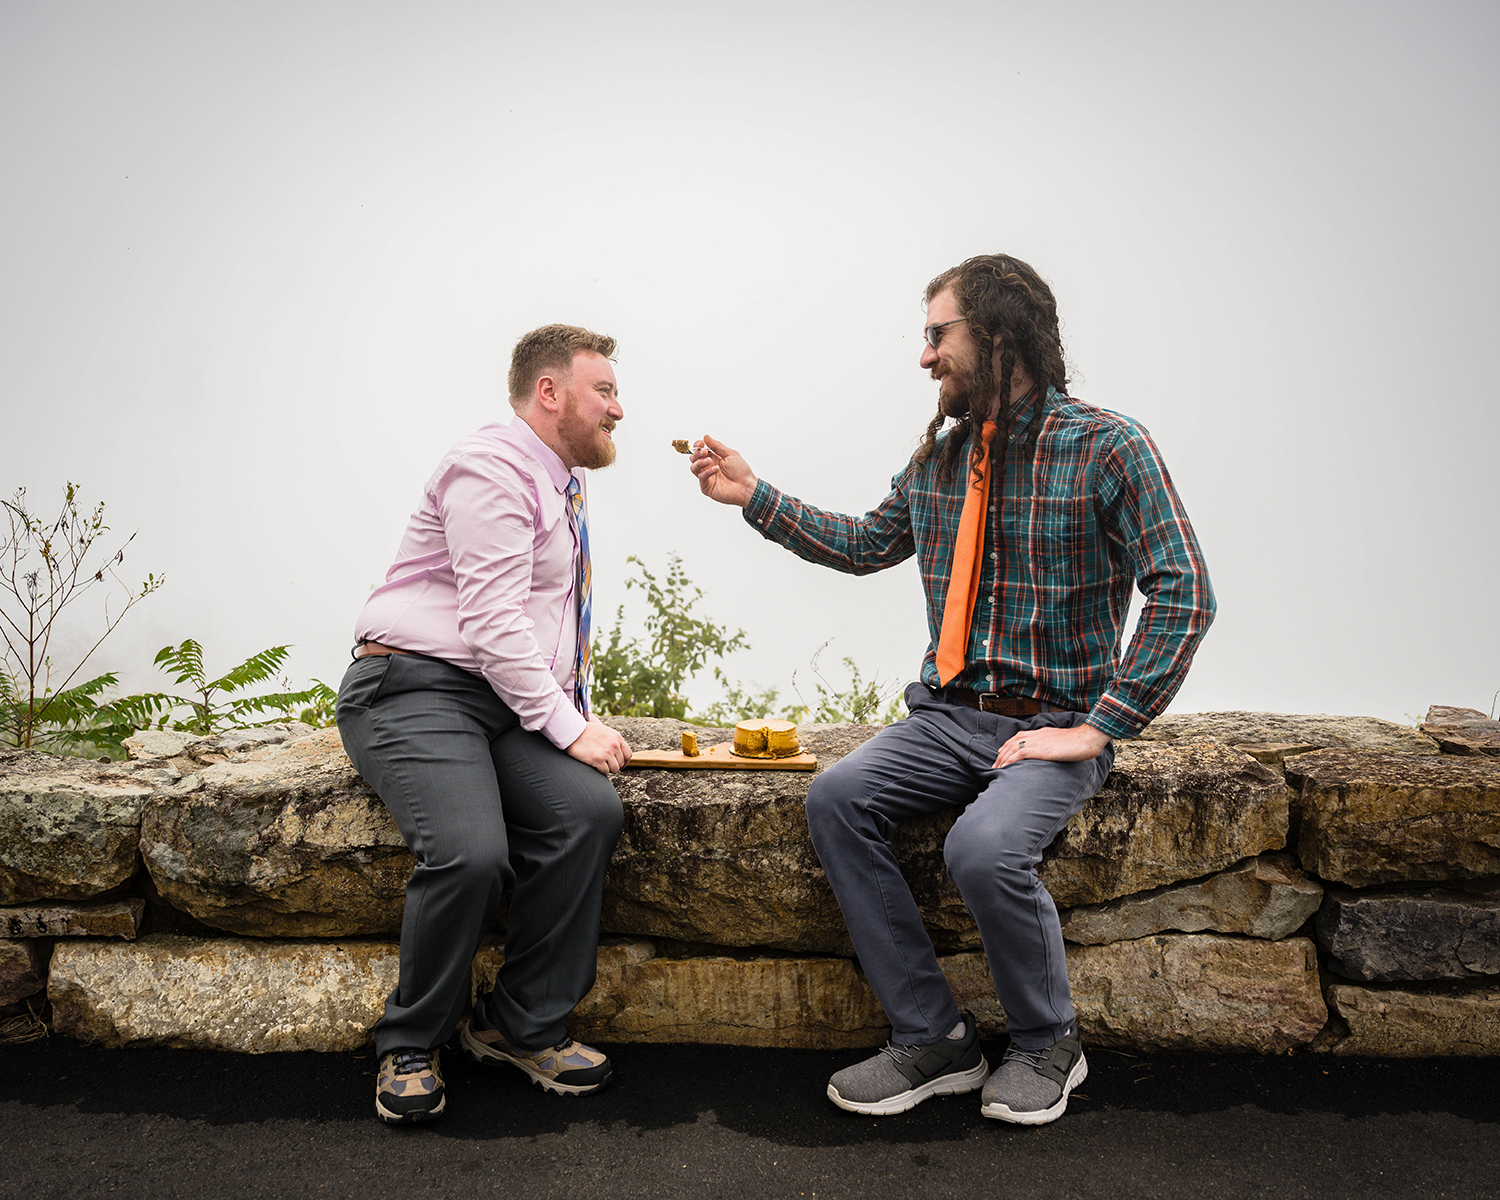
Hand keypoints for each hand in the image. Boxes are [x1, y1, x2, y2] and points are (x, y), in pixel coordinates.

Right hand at [568, 717, 632, 773]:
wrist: (573, 732)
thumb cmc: (586, 731)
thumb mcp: (605, 732)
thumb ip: (614, 741)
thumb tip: (619, 752)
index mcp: (617, 737)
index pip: (628, 754)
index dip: (625, 762)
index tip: (620, 765)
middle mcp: (614, 745)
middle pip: (621, 763)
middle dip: (614, 765)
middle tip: (606, 764)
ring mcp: (606, 753)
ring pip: (614, 769)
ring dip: (608, 769)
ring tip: (600, 764)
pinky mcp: (598, 760)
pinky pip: (605, 771)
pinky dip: (600, 770)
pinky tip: (595, 765)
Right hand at [690, 434, 757, 507]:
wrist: (746, 486)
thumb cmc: (741, 471)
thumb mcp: (730, 454)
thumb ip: (717, 446)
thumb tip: (706, 437)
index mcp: (713, 458)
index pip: (700, 451)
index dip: (698, 446)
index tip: (701, 443)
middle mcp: (708, 467)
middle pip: (694, 459)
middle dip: (697, 454)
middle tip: (704, 452)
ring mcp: (707, 477)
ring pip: (694, 468)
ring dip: (699, 462)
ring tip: (709, 460)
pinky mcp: (707, 487)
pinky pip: (702, 478)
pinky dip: (707, 472)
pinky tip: (716, 469)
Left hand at [994, 722, 1109, 768]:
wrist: (1087, 738)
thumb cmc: (1079, 742)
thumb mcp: (1061, 741)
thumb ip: (1052, 744)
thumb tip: (1050, 752)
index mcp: (1041, 732)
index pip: (1019, 736)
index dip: (1008, 745)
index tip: (1002, 753)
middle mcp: (1037, 735)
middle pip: (1012, 742)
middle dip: (1002, 754)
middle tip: (995, 764)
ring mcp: (1038, 742)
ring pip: (1013, 748)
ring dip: (1003, 758)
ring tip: (996, 768)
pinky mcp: (1040, 750)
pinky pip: (1019, 754)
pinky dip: (1010, 760)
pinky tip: (1005, 767)